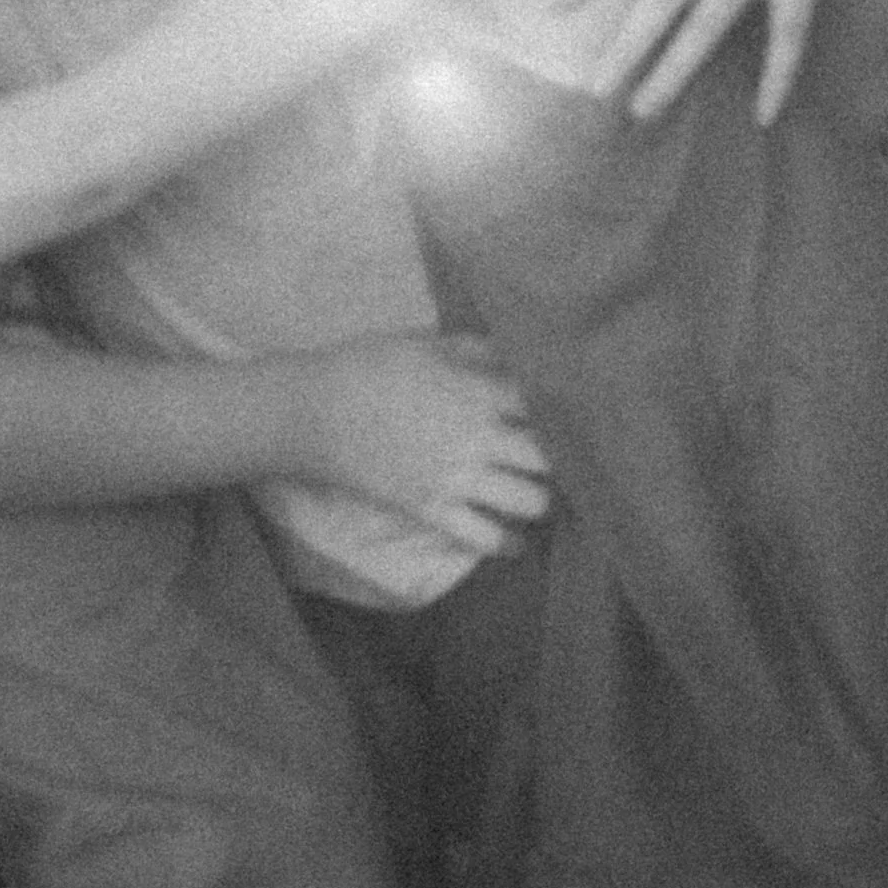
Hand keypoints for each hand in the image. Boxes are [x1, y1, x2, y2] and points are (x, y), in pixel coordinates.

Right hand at [307, 333, 550, 558]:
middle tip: (565, 458)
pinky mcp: (433, 511)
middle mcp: (476, 438)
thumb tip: (520, 349)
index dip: (565, 410)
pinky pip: (487, 538)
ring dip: (542, 498)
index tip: (572, 411)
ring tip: (540, 491)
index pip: (545, 405)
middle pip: (549, 458)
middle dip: (563, 458)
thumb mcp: (425, 343)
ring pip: (530, 501)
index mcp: (476, 391)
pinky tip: (517, 538)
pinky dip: (510, 543)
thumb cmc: (369, 367)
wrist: (315, 413)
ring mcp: (455, 479)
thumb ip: (477, 348)